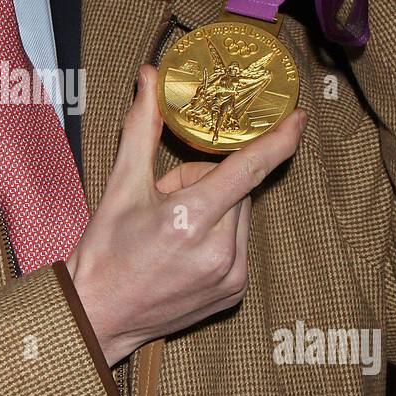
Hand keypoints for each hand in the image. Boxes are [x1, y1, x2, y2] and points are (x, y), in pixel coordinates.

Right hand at [64, 65, 307, 367]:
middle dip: (207, 183)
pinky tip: (184, 252)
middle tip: (167, 200)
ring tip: (173, 230)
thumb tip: (151, 78)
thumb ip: (141, 128)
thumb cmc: (104, 254)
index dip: (278, 139)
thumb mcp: (120, 188)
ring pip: (240, 216)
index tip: (297, 117)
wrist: (98, 317)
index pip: (248, 168)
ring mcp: (232, 276)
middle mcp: (220, 251)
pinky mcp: (235, 292)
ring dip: (215, 211)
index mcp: (191, 220)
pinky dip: (219, 238)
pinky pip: (240, 244)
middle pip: (236, 189)